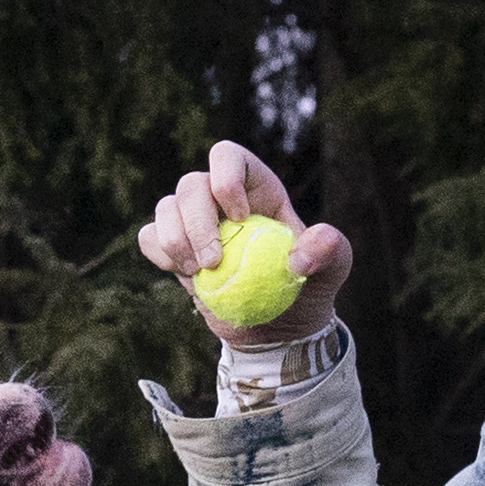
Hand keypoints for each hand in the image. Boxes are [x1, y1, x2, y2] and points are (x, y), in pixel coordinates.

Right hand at [136, 142, 351, 342]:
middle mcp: (219, 196)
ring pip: (166, 208)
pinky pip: (150, 237)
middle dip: (197, 222)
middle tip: (213, 262)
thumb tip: (311, 245)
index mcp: (256, 187)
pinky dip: (160, 253)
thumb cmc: (307, 289)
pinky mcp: (175, 248)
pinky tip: (187, 276)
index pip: (227, 156)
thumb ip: (331, 250)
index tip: (239, 218)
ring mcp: (193, 221)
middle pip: (190, 184)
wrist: (278, 330)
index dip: (225, 177)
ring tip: (200, 273)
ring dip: (174, 239)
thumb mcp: (334, 269)